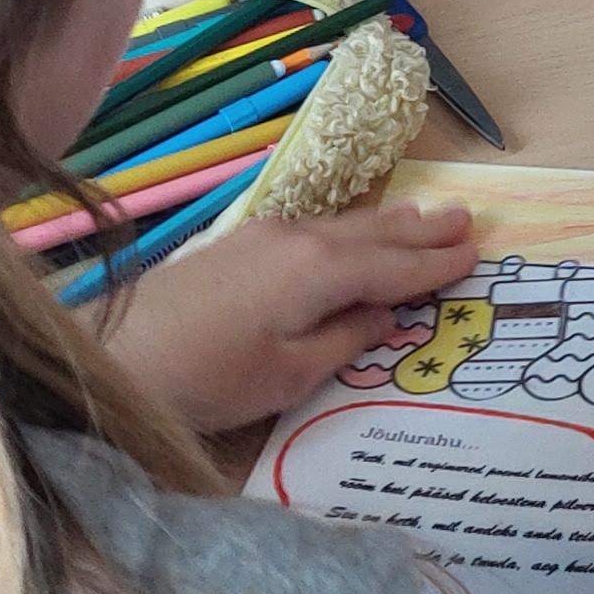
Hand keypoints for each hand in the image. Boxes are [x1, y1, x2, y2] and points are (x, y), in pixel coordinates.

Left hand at [105, 196, 477, 434]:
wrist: (115, 355)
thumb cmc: (208, 377)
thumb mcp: (288, 374)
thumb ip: (344, 339)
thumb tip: (384, 313)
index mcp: (319, 271)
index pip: (394, 266)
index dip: (436, 264)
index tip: (477, 253)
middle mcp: (297, 240)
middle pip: (373, 234)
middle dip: (421, 230)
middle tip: (467, 220)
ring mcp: (262, 236)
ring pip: (342, 225)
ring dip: (387, 223)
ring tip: (424, 216)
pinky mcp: (237, 245)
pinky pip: (314, 228)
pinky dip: (349, 229)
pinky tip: (351, 233)